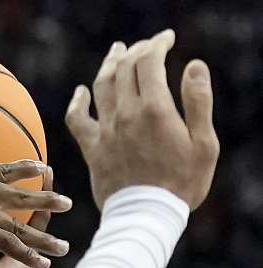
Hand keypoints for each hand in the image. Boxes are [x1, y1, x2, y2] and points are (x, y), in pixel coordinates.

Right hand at [0, 158, 69, 267]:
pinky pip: (9, 242)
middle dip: (44, 196)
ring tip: (63, 239)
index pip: (1, 169)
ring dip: (45, 231)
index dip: (22, 168)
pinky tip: (43, 262)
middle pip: (20, 192)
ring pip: (22, 221)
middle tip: (65, 200)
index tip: (40, 167)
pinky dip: (28, 253)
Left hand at [66, 29, 218, 208]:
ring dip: (109, 64)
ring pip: (101, 86)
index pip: (149, 62)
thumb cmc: (182, 183)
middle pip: (125, 69)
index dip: (157, 44)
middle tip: (147, 45)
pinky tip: (81, 92)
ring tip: (117, 51)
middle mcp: (125, 115)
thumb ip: (199, 101)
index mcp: (155, 110)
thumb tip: (194, 65)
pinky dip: (78, 102)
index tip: (167, 38)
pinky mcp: (92, 149)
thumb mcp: (204, 143)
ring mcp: (105, 132)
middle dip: (137, 50)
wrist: (146, 216)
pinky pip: (77, 120)